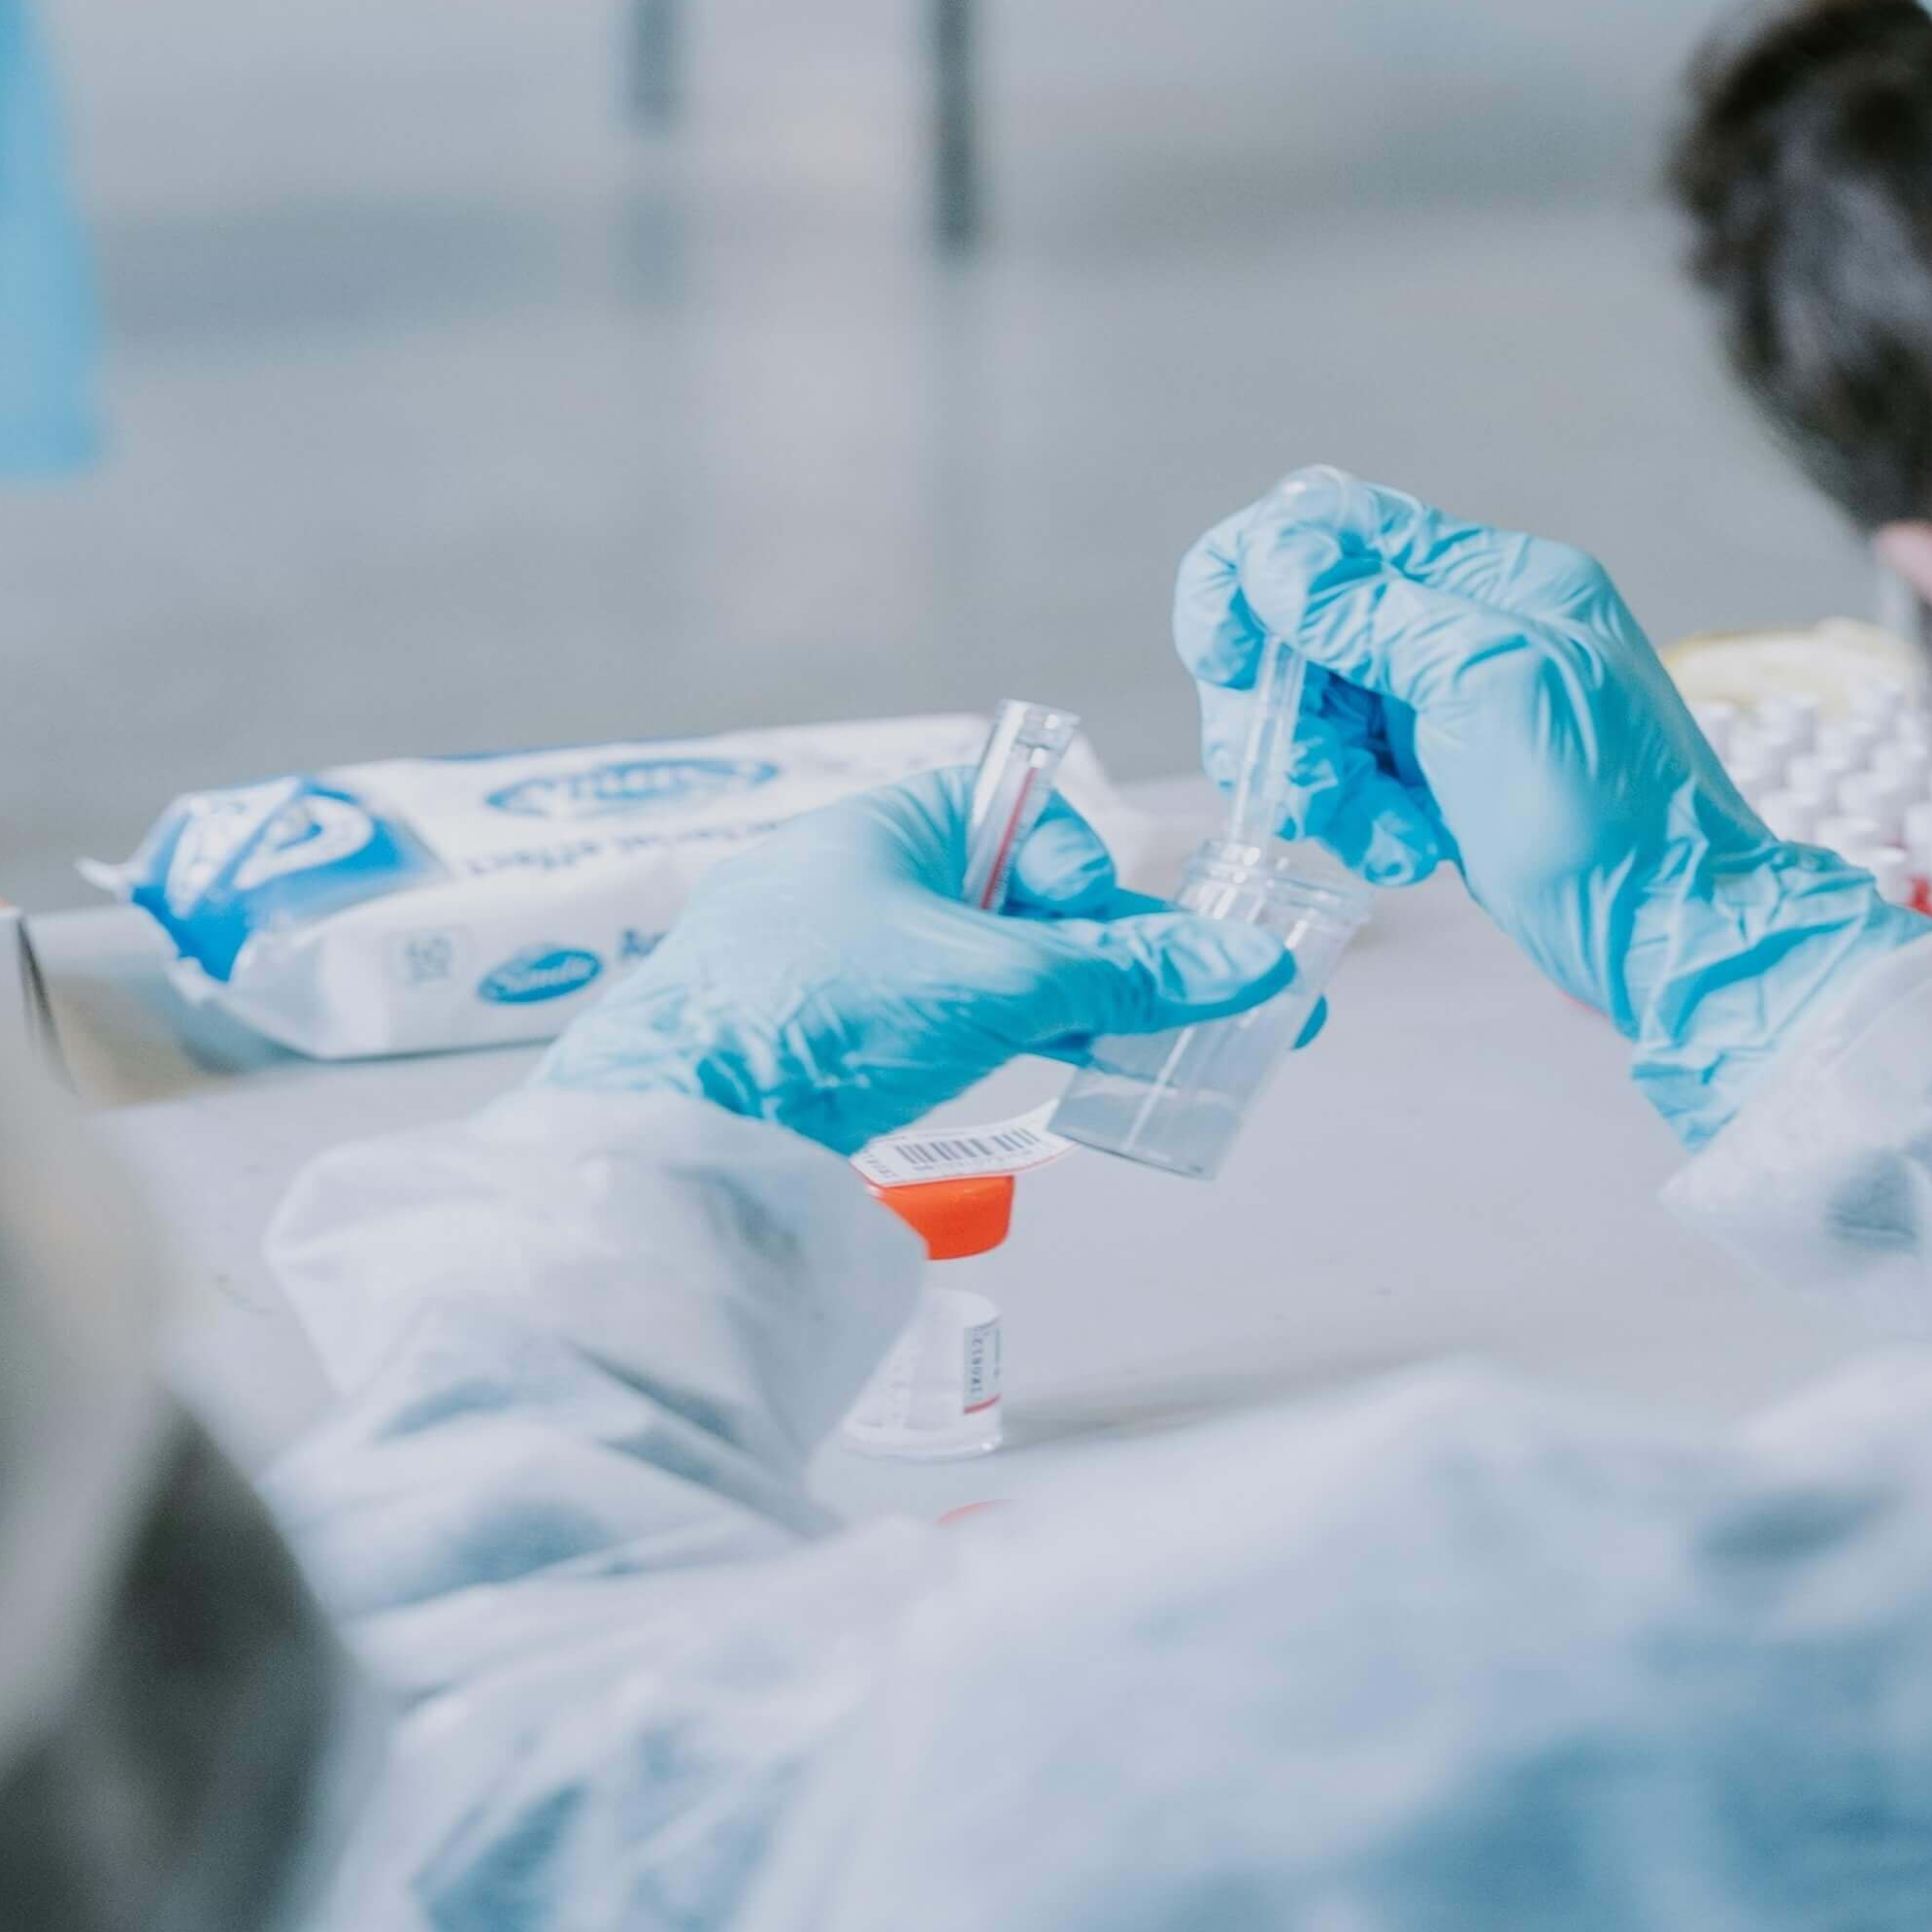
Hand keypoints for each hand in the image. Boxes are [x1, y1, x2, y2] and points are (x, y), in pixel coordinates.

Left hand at [535, 769, 1294, 1155]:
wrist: (682, 1119)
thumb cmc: (821, 1009)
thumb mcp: (996, 983)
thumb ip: (1125, 976)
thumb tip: (1249, 966)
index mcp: (890, 823)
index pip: (1024, 812)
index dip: (1081, 865)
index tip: (1099, 925)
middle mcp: (867, 881)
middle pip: (1025, 902)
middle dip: (1117, 954)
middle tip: (1221, 1001)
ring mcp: (849, 965)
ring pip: (996, 972)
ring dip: (1083, 1010)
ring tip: (1185, 1054)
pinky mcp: (841, 1041)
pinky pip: (956, 1025)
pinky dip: (1024, 1046)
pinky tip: (1092, 1079)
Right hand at [1175, 467, 1923, 1140]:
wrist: (1673, 939)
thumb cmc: (1610, 819)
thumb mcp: (1490, 690)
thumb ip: (1378, 614)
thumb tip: (1275, 557)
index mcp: (1495, 579)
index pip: (1334, 526)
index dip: (1256, 580)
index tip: (1227, 657)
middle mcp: (1469, 626)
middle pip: (1305, 627)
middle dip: (1283, 710)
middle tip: (1307, 785)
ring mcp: (1454, 703)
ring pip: (1317, 708)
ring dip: (1323, 778)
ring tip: (1376, 835)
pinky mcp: (1443, 775)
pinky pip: (1352, 773)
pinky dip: (1359, 816)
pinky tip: (1410, 853)